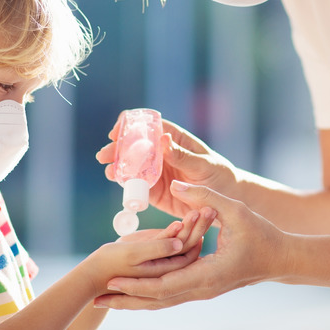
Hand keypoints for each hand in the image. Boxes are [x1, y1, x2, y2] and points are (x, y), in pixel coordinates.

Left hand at [94, 181, 285, 309]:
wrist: (282, 259)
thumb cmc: (263, 235)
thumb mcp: (236, 210)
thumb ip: (205, 196)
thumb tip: (177, 182)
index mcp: (209, 275)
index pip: (166, 285)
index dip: (138, 284)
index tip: (113, 281)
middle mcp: (202, 288)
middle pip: (157, 301)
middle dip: (126, 301)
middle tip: (97, 300)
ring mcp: (202, 291)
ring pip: (162, 302)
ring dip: (134, 302)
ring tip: (105, 302)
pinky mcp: (202, 287)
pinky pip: (170, 295)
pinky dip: (149, 296)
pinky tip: (131, 294)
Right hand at [96, 116, 239, 219]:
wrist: (225, 204)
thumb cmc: (220, 177)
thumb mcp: (204, 165)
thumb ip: (183, 156)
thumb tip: (163, 139)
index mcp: (175, 140)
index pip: (150, 127)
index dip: (131, 126)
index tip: (116, 130)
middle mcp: (162, 155)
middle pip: (135, 147)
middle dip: (117, 149)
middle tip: (104, 155)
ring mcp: (157, 173)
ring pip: (132, 167)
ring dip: (118, 167)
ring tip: (109, 171)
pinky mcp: (156, 192)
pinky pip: (138, 187)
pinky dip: (126, 185)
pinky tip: (118, 183)